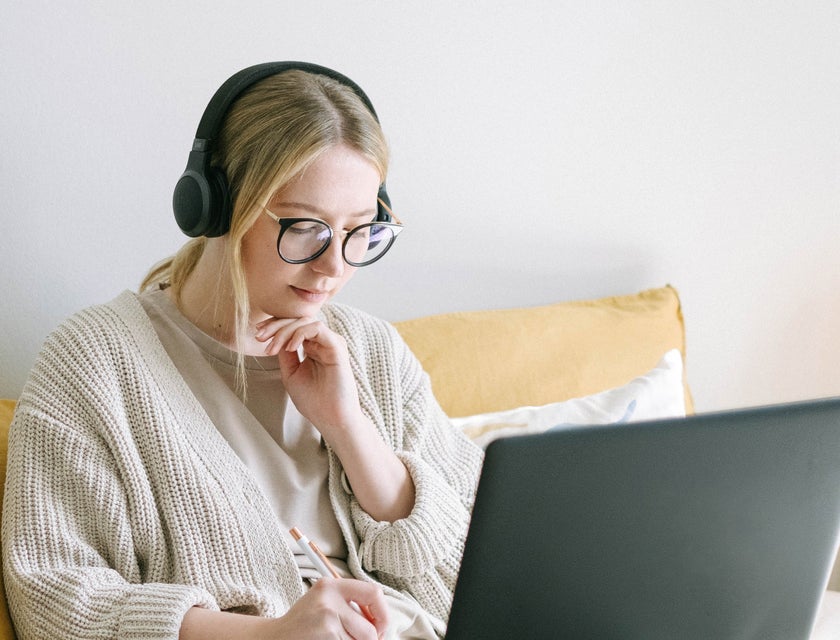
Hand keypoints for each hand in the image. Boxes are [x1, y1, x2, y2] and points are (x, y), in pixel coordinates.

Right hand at [179, 578, 388, 639]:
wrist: (275, 637)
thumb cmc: (304, 623)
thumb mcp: (325, 603)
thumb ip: (351, 605)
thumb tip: (383, 623)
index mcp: (332, 584)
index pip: (373, 593)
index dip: (383, 613)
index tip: (381, 627)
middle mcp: (329, 597)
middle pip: (369, 627)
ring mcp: (326, 617)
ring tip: (334, 639)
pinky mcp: (325, 634)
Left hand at [255, 315, 415, 521]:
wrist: (331, 419)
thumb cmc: (314, 401)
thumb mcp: (291, 374)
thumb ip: (285, 354)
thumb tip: (274, 336)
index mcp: (313, 347)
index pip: (294, 326)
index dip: (274, 326)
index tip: (257, 335)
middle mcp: (323, 342)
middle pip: (298, 320)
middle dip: (275, 325)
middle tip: (259, 336)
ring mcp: (331, 343)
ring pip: (306, 321)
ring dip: (284, 330)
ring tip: (272, 347)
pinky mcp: (337, 347)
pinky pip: (317, 328)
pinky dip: (299, 334)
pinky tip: (289, 347)